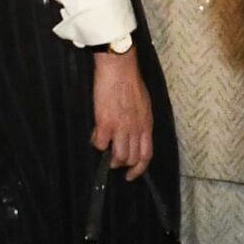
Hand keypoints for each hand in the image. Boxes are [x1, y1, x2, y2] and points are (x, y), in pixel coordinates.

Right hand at [91, 49, 154, 179]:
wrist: (119, 68)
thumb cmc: (131, 82)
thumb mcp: (144, 105)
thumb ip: (140, 121)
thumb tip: (136, 132)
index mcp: (147, 124)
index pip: (146, 155)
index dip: (139, 169)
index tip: (131, 174)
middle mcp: (136, 129)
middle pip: (131, 158)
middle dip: (123, 164)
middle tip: (114, 162)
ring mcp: (121, 128)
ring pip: (117, 156)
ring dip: (110, 158)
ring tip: (105, 152)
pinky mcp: (105, 123)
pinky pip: (100, 144)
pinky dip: (97, 144)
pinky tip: (96, 136)